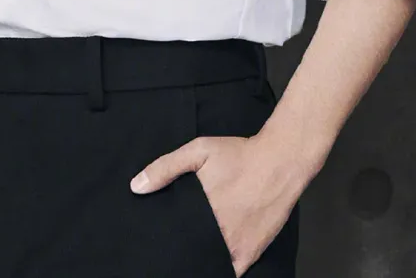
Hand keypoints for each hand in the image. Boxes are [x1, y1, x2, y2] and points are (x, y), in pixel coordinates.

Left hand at [130, 133, 301, 277]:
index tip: (155, 241)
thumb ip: (166, 168)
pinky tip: (210, 265)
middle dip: (179, 251)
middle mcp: (216, 233)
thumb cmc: (238, 154)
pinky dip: (220, 270)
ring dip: (198, 261)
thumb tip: (136, 187)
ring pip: (208, 264)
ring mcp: (235, 247)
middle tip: (169, 249)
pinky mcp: (251, 253)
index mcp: (200, 211)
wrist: (279, 162)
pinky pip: (231, 273)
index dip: (163, 240)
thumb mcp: (199, 150)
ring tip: (188, 255)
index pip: (173, 237)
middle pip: (189, 251)